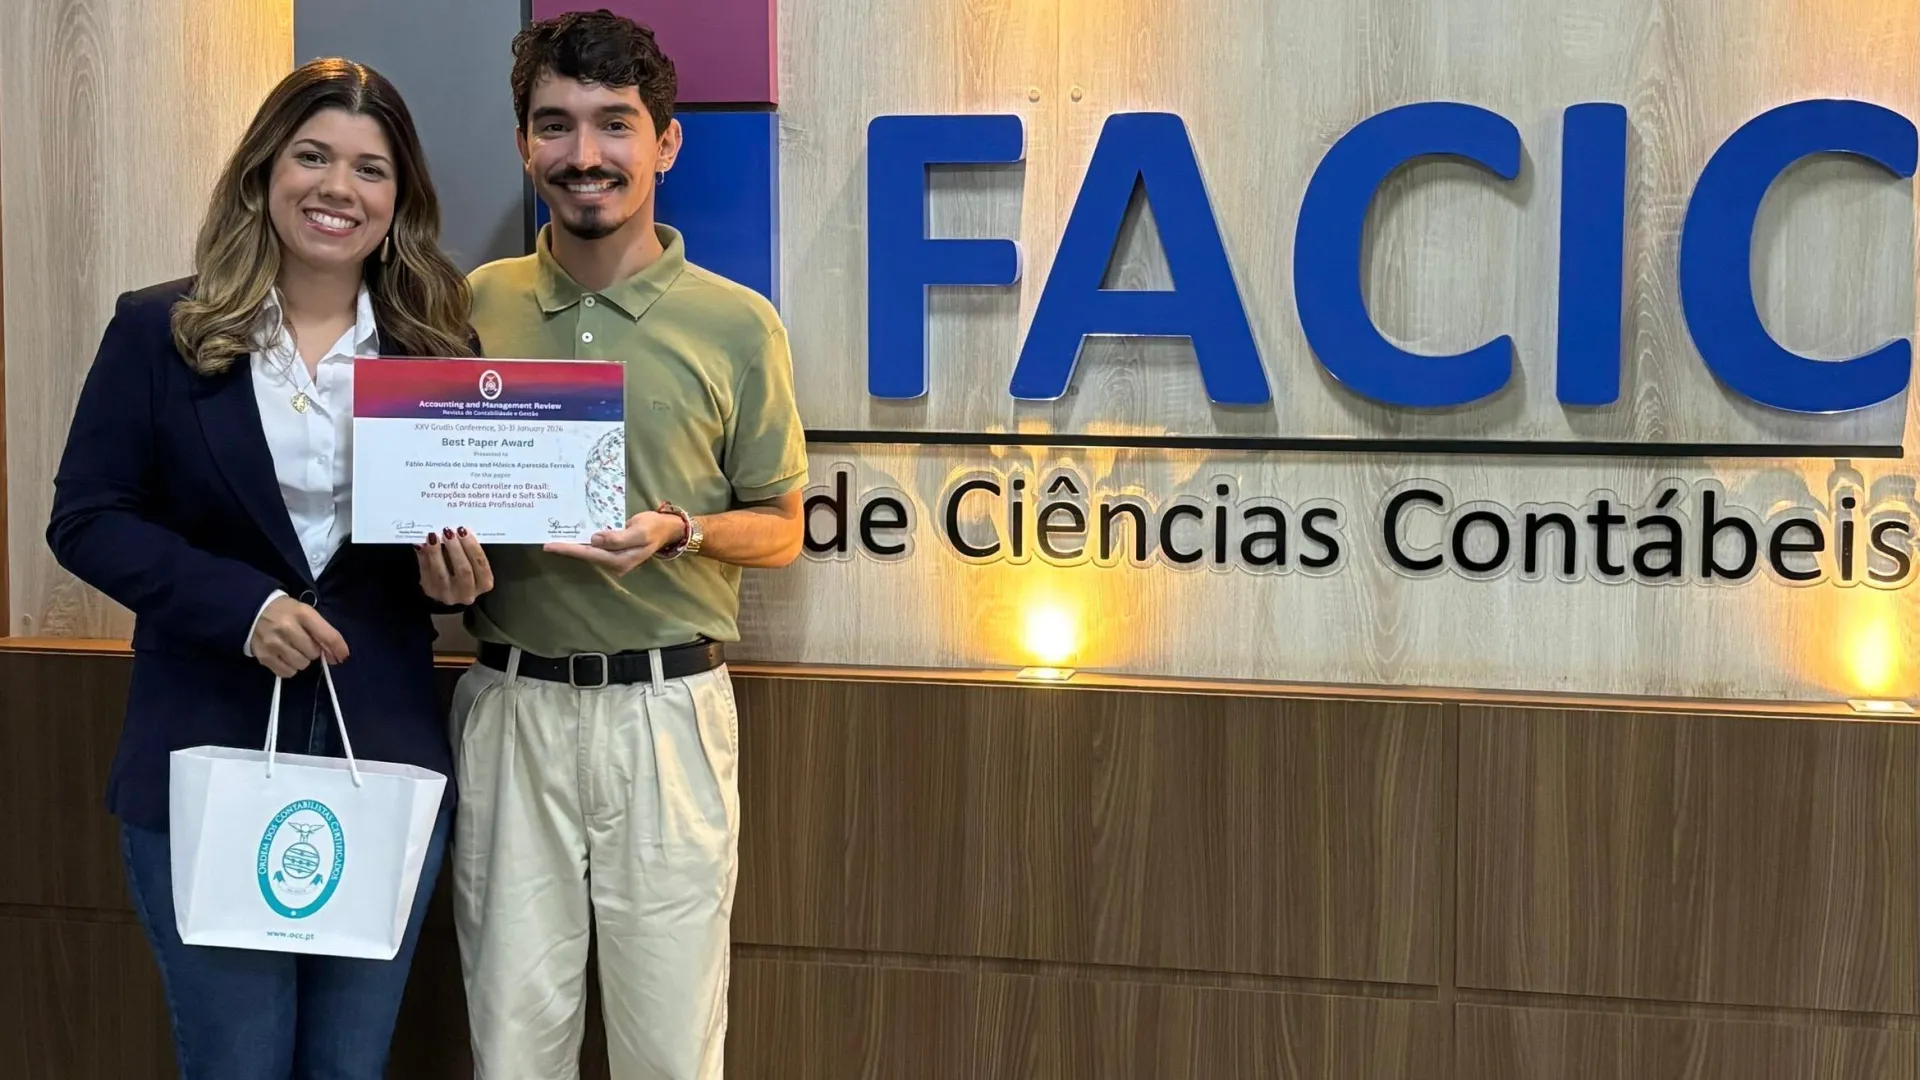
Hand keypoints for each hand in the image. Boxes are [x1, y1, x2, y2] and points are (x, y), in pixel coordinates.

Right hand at [250, 596, 349, 678]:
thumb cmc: (286, 612)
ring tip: (294, 649)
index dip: (339, 649)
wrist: (254, 611)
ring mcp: (273, 643)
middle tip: (304, 644)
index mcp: (302, 613)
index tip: (343, 656)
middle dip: (313, 651)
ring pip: (301, 664)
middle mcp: (287, 627)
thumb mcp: (305, 613)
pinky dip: (289, 667)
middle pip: (313, 653)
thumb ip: (322, 632)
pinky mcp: (263, 656)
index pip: (327, 635)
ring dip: (302, 660)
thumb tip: (337, 656)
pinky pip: (287, 672)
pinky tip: (284, 656)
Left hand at [417, 528, 493, 605]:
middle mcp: (467, 593)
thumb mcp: (471, 561)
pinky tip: (423, 545)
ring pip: (442, 574)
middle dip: (456, 549)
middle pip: (463, 571)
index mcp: (483, 584)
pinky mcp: (431, 591)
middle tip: (448, 532)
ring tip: (434, 537)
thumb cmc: (463, 568)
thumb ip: (466, 549)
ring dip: (437, 553)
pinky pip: (427, 573)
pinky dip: (424, 557)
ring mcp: (448, 595)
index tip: (464, 531)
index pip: (481, 566)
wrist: (448, 587)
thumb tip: (453, 532)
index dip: (473, 548)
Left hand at [543, 510, 683, 575]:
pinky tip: (572, 536)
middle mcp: (614, 563)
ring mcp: (613, 559)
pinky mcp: (612, 552)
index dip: (569, 549)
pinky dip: (582, 543)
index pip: (589, 554)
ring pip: (588, 553)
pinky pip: (594, 548)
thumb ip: (618, 537)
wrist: (666, 529)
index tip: (550, 546)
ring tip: (553, 539)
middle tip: (545, 542)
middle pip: (585, 555)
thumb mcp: (639, 530)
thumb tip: (595, 540)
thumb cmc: (653, 528)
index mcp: (620, 560)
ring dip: (572, 546)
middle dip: (566, 549)